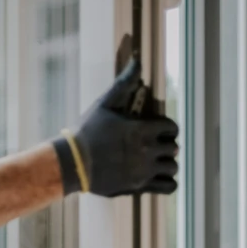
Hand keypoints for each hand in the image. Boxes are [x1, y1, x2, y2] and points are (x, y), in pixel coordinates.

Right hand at [53, 59, 178, 196]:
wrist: (72, 163)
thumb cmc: (87, 132)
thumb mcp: (105, 104)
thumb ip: (124, 82)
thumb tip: (138, 59)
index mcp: (143, 130)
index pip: (172, 128)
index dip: (167, 127)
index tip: (158, 129)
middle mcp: (148, 151)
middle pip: (174, 148)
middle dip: (166, 145)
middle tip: (155, 145)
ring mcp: (144, 171)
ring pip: (173, 168)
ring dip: (167, 163)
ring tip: (156, 162)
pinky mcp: (139, 187)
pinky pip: (168, 187)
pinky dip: (168, 182)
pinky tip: (158, 177)